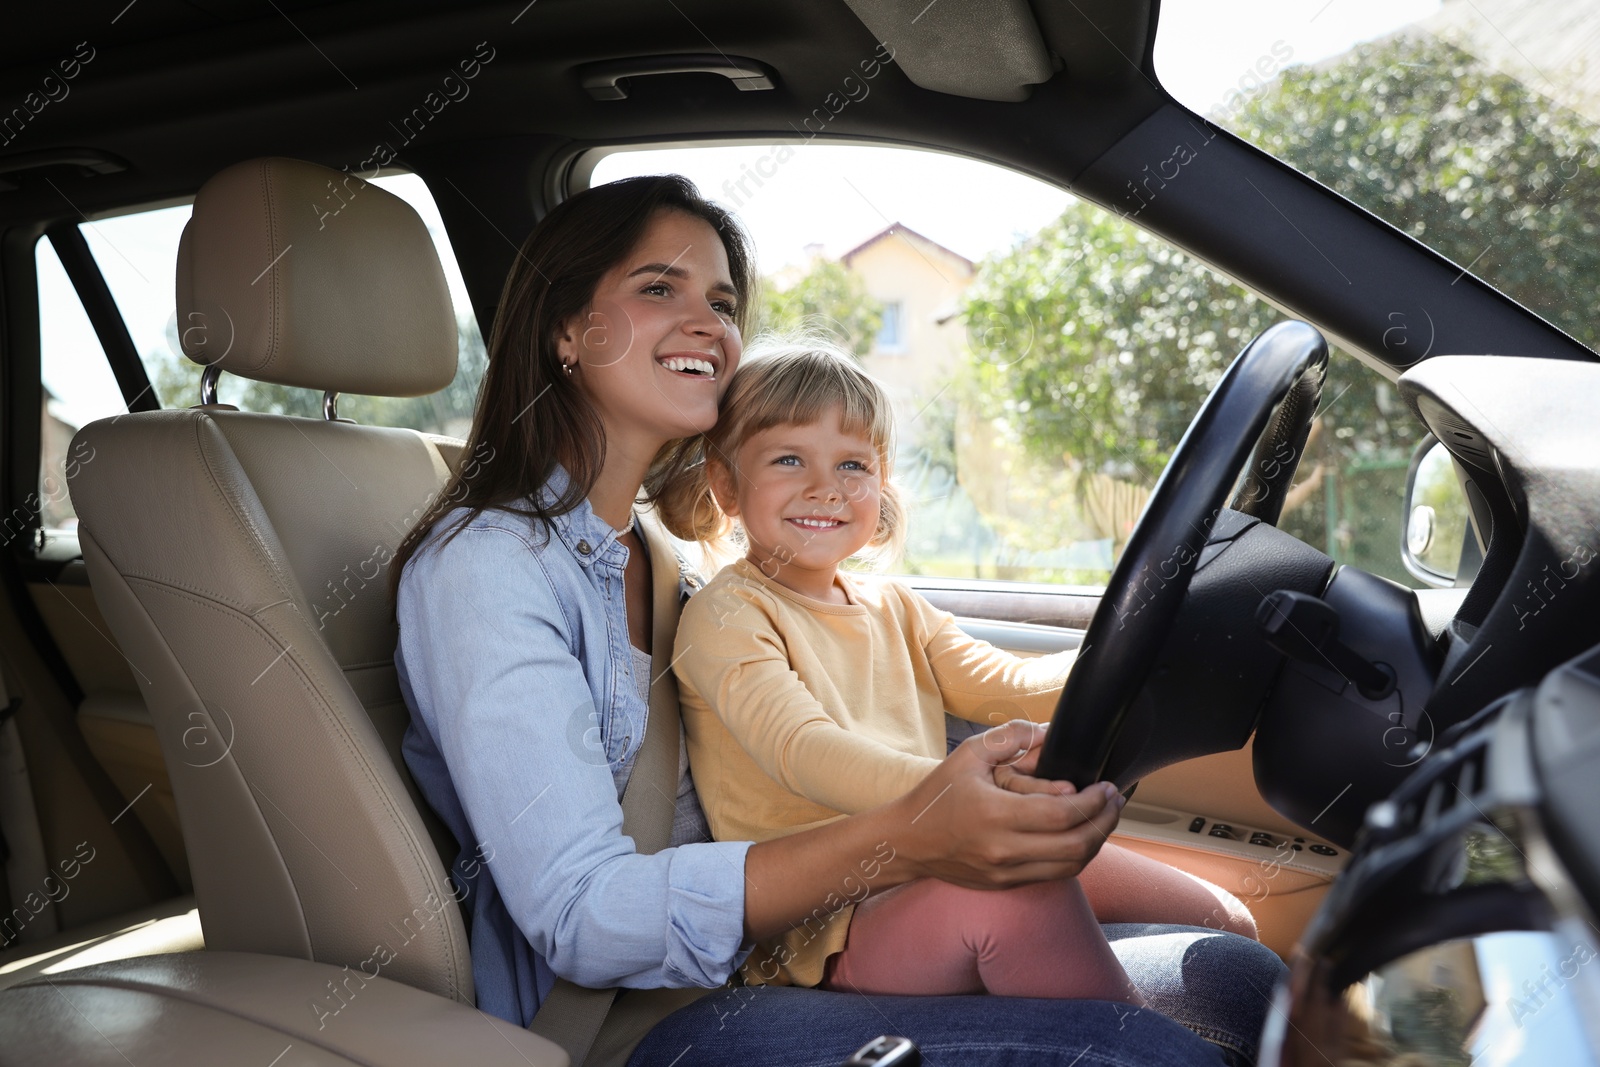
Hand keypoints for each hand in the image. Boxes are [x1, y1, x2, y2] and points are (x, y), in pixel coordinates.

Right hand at [886, 720, 1124, 889]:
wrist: (908, 841)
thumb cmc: (937, 795)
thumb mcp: (969, 754)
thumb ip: (1012, 737)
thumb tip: (1050, 733)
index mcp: (996, 815)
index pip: (1062, 815)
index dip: (1094, 802)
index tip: (1106, 786)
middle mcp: (1004, 850)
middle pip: (1077, 846)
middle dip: (1106, 822)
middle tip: (1115, 801)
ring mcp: (1006, 872)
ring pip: (1072, 867)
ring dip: (1096, 842)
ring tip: (1105, 818)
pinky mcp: (1006, 884)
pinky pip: (1054, 875)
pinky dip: (1075, 856)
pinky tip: (1080, 835)